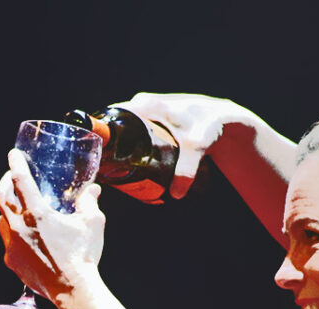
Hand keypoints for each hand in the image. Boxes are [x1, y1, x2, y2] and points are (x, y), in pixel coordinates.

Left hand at [0, 149, 105, 299]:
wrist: (73, 291)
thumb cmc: (83, 256)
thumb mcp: (92, 224)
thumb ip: (89, 202)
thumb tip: (93, 190)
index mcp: (36, 214)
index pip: (20, 180)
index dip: (15, 163)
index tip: (13, 154)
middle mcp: (18, 228)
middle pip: (1, 197)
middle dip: (5, 183)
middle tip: (11, 177)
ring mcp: (12, 246)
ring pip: (2, 220)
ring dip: (8, 210)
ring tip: (18, 208)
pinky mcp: (12, 262)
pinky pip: (8, 243)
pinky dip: (14, 235)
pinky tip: (26, 238)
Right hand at [115, 93, 257, 198]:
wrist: (223, 117)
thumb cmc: (208, 126)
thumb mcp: (196, 148)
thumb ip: (185, 170)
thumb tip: (175, 194)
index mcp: (146, 105)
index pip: (112, 116)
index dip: (101, 134)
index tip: (95, 155)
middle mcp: (143, 104)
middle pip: (116, 125)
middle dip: (110, 146)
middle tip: (107, 169)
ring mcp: (148, 109)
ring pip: (125, 127)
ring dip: (120, 145)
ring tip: (115, 169)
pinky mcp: (154, 117)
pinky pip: (134, 128)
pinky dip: (130, 142)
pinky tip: (128, 159)